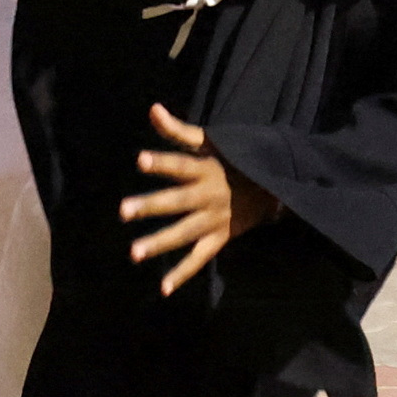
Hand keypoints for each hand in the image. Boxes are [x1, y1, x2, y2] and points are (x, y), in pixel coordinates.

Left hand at [122, 101, 278, 294]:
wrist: (274, 186)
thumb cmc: (234, 160)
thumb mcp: (211, 141)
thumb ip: (178, 130)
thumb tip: (152, 109)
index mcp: (206, 168)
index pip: (181, 164)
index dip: (162, 162)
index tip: (141, 160)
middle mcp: (209, 195)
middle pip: (178, 201)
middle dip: (151, 206)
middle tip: (123, 210)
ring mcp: (215, 219)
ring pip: (185, 233)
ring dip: (160, 243)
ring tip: (133, 253)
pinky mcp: (220, 238)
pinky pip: (200, 258)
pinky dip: (183, 274)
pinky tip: (163, 288)